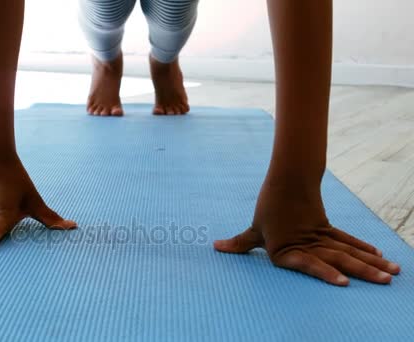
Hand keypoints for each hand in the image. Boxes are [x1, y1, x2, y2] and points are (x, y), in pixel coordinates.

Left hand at [214, 180, 399, 285]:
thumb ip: (240, 244)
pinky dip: (362, 249)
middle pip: (338, 259)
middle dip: (362, 271)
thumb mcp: (254, 229)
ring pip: (348, 251)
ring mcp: (321, 237)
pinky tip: (379, 257)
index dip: (325, 273)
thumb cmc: (268, 207)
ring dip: (369, 263)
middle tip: (384, 281)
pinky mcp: (328, 229)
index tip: (344, 282)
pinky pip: (348, 241)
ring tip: (391, 273)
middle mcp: (308, 244)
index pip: (308, 263)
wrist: (287, 180)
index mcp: (288, 249)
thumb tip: (216, 248)